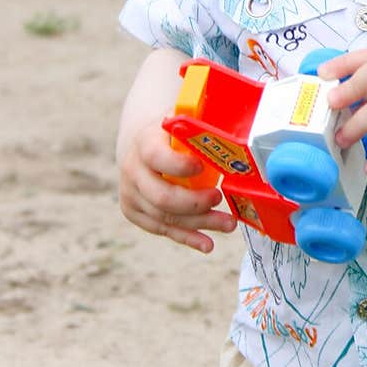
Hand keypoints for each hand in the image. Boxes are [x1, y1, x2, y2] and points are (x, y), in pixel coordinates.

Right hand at [118, 120, 236, 254]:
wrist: (143, 146)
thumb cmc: (173, 134)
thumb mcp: (183, 122)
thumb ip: (201, 126)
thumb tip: (236, 129)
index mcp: (144, 142)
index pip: (156, 156)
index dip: (178, 165)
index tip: (202, 167)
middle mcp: (133, 170)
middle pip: (161, 196)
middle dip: (194, 202)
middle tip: (219, 198)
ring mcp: (131, 194)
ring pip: (165, 217)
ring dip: (199, 223)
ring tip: (228, 224)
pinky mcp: (135, 212)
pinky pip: (163, 229)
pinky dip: (188, 238)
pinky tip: (207, 244)